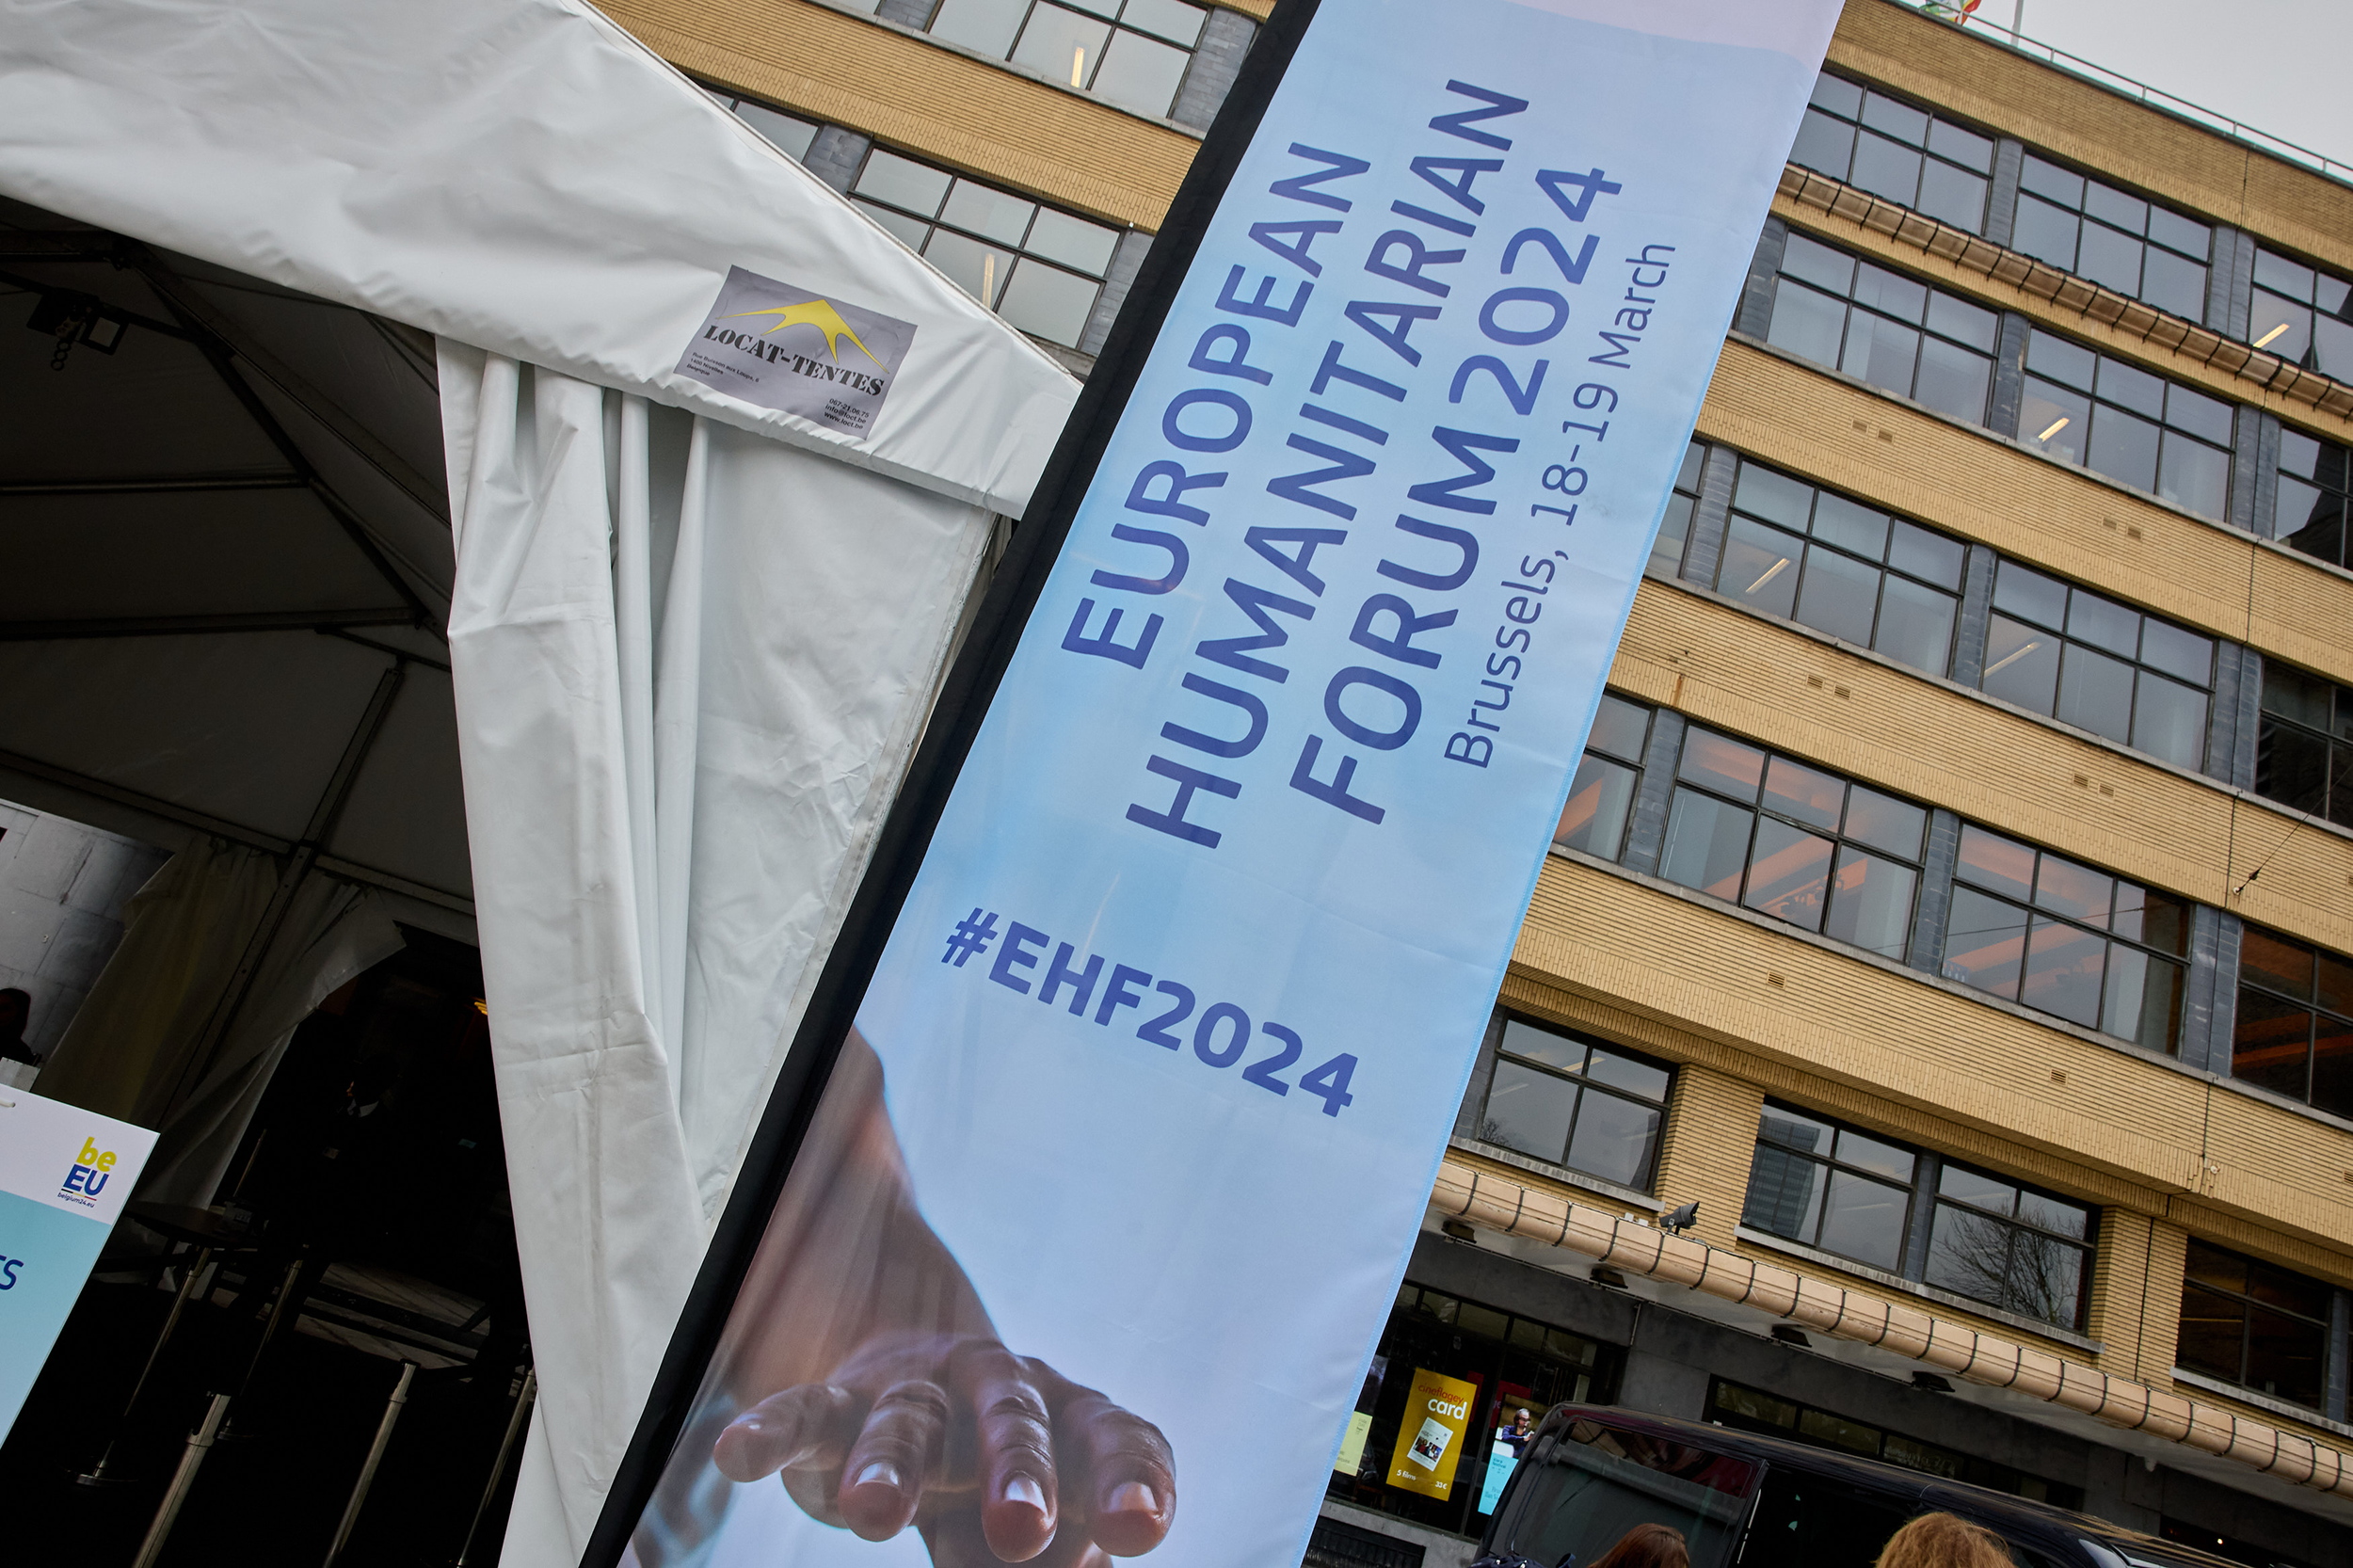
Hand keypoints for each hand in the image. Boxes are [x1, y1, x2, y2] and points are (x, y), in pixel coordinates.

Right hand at [714, 1332, 1174, 1565]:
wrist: (912, 1373)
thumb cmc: (994, 1475)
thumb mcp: (1030, 1515)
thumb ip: (1048, 1552)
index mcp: (1068, 1418)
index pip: (1112, 1439)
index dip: (1129, 1479)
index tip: (1141, 1530)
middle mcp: (1000, 1390)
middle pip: (1014, 1419)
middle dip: (1018, 1473)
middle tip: (1022, 1531)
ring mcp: (918, 1390)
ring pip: (908, 1419)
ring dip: (891, 1464)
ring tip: (873, 1515)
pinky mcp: (841, 1401)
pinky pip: (806, 1411)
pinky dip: (772, 1431)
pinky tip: (739, 1458)